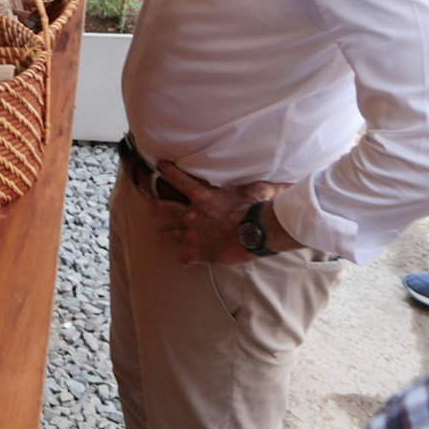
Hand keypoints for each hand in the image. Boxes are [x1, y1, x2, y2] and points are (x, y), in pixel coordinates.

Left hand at [155, 161, 285, 265]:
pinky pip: (188, 257)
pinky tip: (182, 262)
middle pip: (168, 209)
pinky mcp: (201, 252)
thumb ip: (260, 186)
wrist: (256, 233)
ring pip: (173, 235)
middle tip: (147, 204)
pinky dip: (185, 260)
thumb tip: (281, 182)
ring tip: (157, 237)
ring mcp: (195, 235)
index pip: (180, 180)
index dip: (168, 171)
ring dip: (165, 236)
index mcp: (204, 197)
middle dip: (157, 206)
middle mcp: (194, 215)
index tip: (159, 165)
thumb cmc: (257, 208)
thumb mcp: (258, 189)